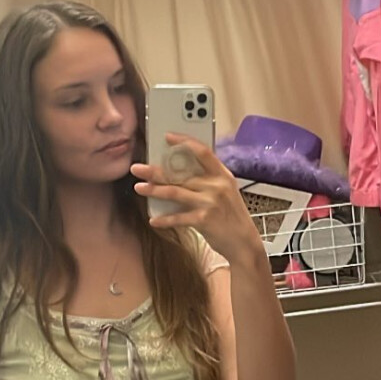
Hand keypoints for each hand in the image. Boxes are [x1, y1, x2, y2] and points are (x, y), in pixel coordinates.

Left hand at [131, 134, 260, 265]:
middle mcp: (216, 185)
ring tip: (139, 187)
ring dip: (154, 190)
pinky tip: (154, 220)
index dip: (184, 142)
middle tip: (137, 168)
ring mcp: (210, 202)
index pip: (202, 151)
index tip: (168, 137)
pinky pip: (178, 218)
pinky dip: (164, 220)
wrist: (244, 242)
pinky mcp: (204, 220)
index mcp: (222, 175)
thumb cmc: (231, 215)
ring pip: (175, 192)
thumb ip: (208, 180)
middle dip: (155, 171)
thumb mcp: (226, 191)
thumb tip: (179, 172)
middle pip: (180, 174)